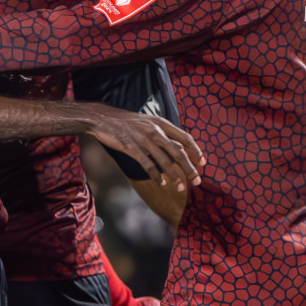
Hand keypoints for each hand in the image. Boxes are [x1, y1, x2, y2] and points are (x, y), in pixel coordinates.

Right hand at [78, 106, 203, 191]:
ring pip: (165, 160)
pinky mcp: (131, 147)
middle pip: (178, 151)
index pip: (184, 137)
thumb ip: (161, 132)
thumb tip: (176, 146)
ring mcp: (143, 139)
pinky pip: (148, 164)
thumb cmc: (126, 122)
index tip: (203, 163)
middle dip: (190, 168)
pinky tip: (162, 183)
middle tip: (197, 181)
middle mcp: (154, 130)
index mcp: (160, 123)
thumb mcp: (147, 121)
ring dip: (175, 176)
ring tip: (181, 187)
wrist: (102, 118)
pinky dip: (157, 175)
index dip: (195, 151)